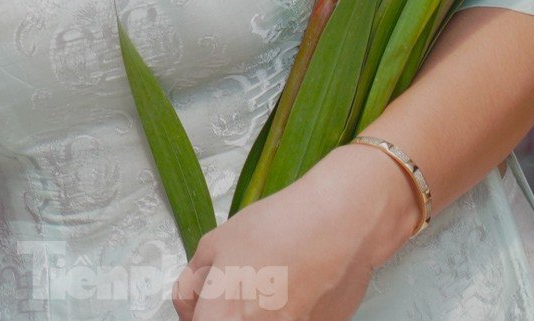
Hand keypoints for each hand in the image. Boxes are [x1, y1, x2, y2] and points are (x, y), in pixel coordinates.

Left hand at [172, 146, 417, 319]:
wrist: (342, 222)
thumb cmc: (279, 227)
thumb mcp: (216, 242)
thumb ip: (193, 282)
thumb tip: (192, 302)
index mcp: (223, 317)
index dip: (196, 314)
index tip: (202, 303)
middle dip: (225, 311)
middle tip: (237, 287)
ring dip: (259, 310)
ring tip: (273, 280)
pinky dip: (290, 310)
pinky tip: (299, 284)